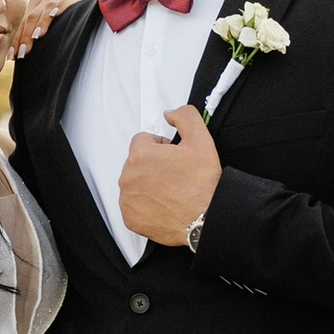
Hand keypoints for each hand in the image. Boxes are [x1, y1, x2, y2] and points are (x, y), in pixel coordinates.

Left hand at [13, 0, 86, 57]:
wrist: (86, 0)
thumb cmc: (65, 17)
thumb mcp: (49, 25)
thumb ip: (36, 36)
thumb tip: (19, 56)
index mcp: (35, 7)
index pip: (23, 25)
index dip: (17, 40)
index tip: (13, 56)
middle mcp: (44, 0)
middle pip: (31, 18)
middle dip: (25, 36)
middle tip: (23, 52)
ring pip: (46, 9)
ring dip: (41, 23)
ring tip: (36, 36)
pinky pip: (65, 0)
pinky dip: (60, 6)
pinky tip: (56, 14)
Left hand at [119, 106, 220, 246]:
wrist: (205, 220)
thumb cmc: (202, 185)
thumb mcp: (200, 140)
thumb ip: (185, 117)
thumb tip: (170, 114)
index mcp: (140, 155)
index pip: (143, 140)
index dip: (161, 147)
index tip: (173, 157)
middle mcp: (128, 177)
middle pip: (137, 162)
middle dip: (153, 165)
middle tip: (175, 175)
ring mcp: (127, 199)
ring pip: (135, 183)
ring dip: (148, 184)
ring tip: (171, 192)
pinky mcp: (130, 218)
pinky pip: (133, 205)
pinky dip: (145, 205)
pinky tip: (164, 205)